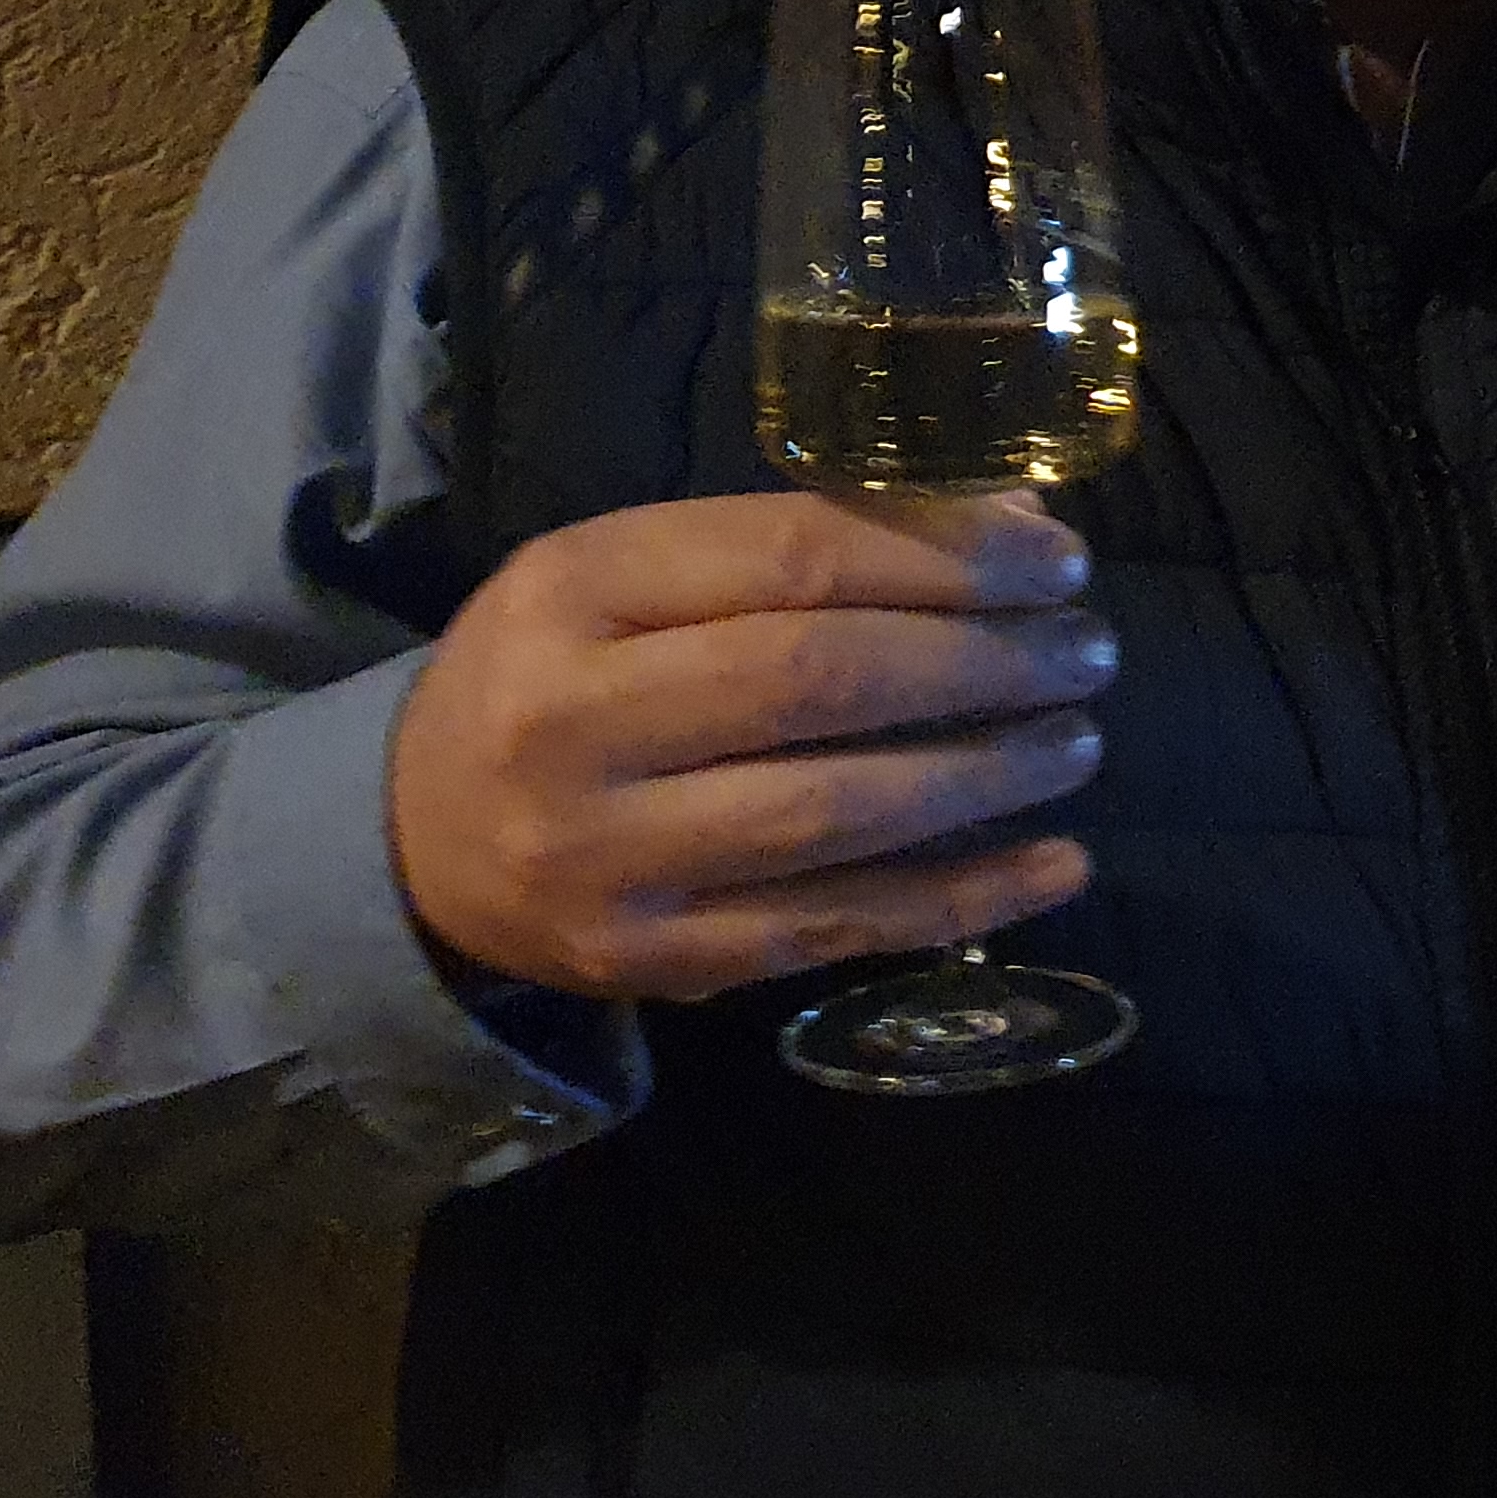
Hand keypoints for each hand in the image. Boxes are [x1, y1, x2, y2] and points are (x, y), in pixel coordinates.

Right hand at [386, 489, 1114, 1000]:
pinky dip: (961, 898)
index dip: (947, 557)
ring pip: (834, 812)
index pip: (792, 556)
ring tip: (1079, 741)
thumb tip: (1019, 537)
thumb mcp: (629, 575)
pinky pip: (832, 927)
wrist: (408, 840)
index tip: (1058, 562)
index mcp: (573, 587)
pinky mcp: (645, 960)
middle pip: (819, 681)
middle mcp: (575, 720)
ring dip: (987, 777)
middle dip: (982, 663)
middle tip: (1088, 653)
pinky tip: (1055, 865)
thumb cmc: (556, 675)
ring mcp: (606, 856)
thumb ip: (798, 548)